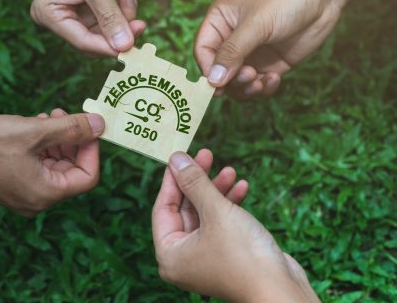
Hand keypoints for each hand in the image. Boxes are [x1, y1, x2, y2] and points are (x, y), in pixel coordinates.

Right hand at [0, 108, 103, 216]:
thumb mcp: (33, 131)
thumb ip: (71, 129)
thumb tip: (100, 124)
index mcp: (46, 194)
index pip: (88, 176)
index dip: (92, 148)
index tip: (87, 125)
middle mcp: (37, 200)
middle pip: (71, 171)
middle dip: (73, 141)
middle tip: (66, 114)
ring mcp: (23, 193)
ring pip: (54, 166)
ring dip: (57, 140)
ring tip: (48, 116)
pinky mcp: (11, 184)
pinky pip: (36, 166)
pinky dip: (41, 146)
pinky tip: (35, 124)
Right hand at [31, 0, 145, 56]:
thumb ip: (110, 18)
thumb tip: (124, 47)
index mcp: (49, 14)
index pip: (82, 42)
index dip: (109, 46)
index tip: (132, 47)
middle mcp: (58, 17)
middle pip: (95, 39)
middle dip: (118, 29)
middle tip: (140, 22)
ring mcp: (72, 12)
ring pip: (105, 30)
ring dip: (122, 14)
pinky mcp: (86, 6)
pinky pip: (108, 17)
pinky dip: (120, 7)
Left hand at [152, 150, 318, 301]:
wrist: (281, 290)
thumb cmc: (243, 254)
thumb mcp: (215, 210)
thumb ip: (194, 182)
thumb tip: (176, 158)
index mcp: (169, 254)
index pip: (163, 208)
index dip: (172, 179)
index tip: (181, 155)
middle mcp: (183, 259)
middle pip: (185, 210)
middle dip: (199, 182)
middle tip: (207, 154)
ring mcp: (205, 259)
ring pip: (206, 215)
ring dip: (218, 191)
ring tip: (231, 170)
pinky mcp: (227, 257)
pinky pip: (221, 225)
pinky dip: (230, 206)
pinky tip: (243, 187)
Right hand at [194, 0, 342, 98]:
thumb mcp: (255, 24)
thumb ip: (232, 53)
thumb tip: (212, 81)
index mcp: (220, 21)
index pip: (203, 51)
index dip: (208, 70)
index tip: (219, 84)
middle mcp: (232, 38)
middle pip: (219, 71)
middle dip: (232, 80)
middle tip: (250, 76)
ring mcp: (252, 52)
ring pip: (237, 82)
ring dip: (247, 88)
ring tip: (261, 82)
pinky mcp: (271, 62)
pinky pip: (259, 83)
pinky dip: (264, 87)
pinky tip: (275, 79)